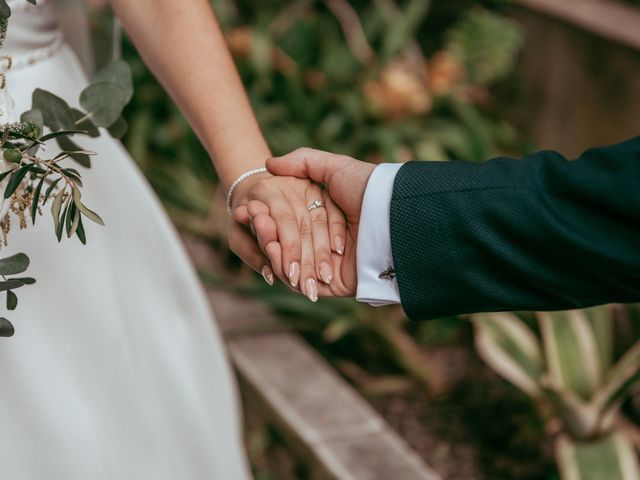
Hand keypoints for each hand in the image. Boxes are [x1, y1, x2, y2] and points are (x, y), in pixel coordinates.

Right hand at [246, 148, 375, 297]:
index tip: (250, 211)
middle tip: (251, 230)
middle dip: (271, 240)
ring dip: (279, 259)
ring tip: (264, 248)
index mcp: (329, 217)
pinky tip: (279, 267)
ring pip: (297, 266)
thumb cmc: (368, 189)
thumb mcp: (335, 167)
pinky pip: (311, 285)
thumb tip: (269, 163)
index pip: (293, 221)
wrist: (394, 216)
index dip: (271, 218)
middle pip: (292, 245)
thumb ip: (303, 162)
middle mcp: (330, 241)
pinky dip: (294, 278)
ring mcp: (334, 264)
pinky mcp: (340, 284)